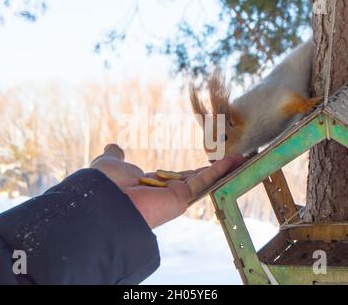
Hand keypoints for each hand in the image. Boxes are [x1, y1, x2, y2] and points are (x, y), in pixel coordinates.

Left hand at [90, 144, 243, 227]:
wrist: (105, 201)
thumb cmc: (106, 184)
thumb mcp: (111, 164)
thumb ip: (116, 157)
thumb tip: (113, 146)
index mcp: (150, 185)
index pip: (174, 176)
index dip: (189, 171)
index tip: (203, 164)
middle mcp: (164, 193)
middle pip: (195, 179)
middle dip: (214, 171)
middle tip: (232, 161)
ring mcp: (175, 197)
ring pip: (205, 180)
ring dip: (224, 169)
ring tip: (243, 159)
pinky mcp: (182, 198)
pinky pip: (204, 180)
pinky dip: (221, 169)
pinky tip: (237, 160)